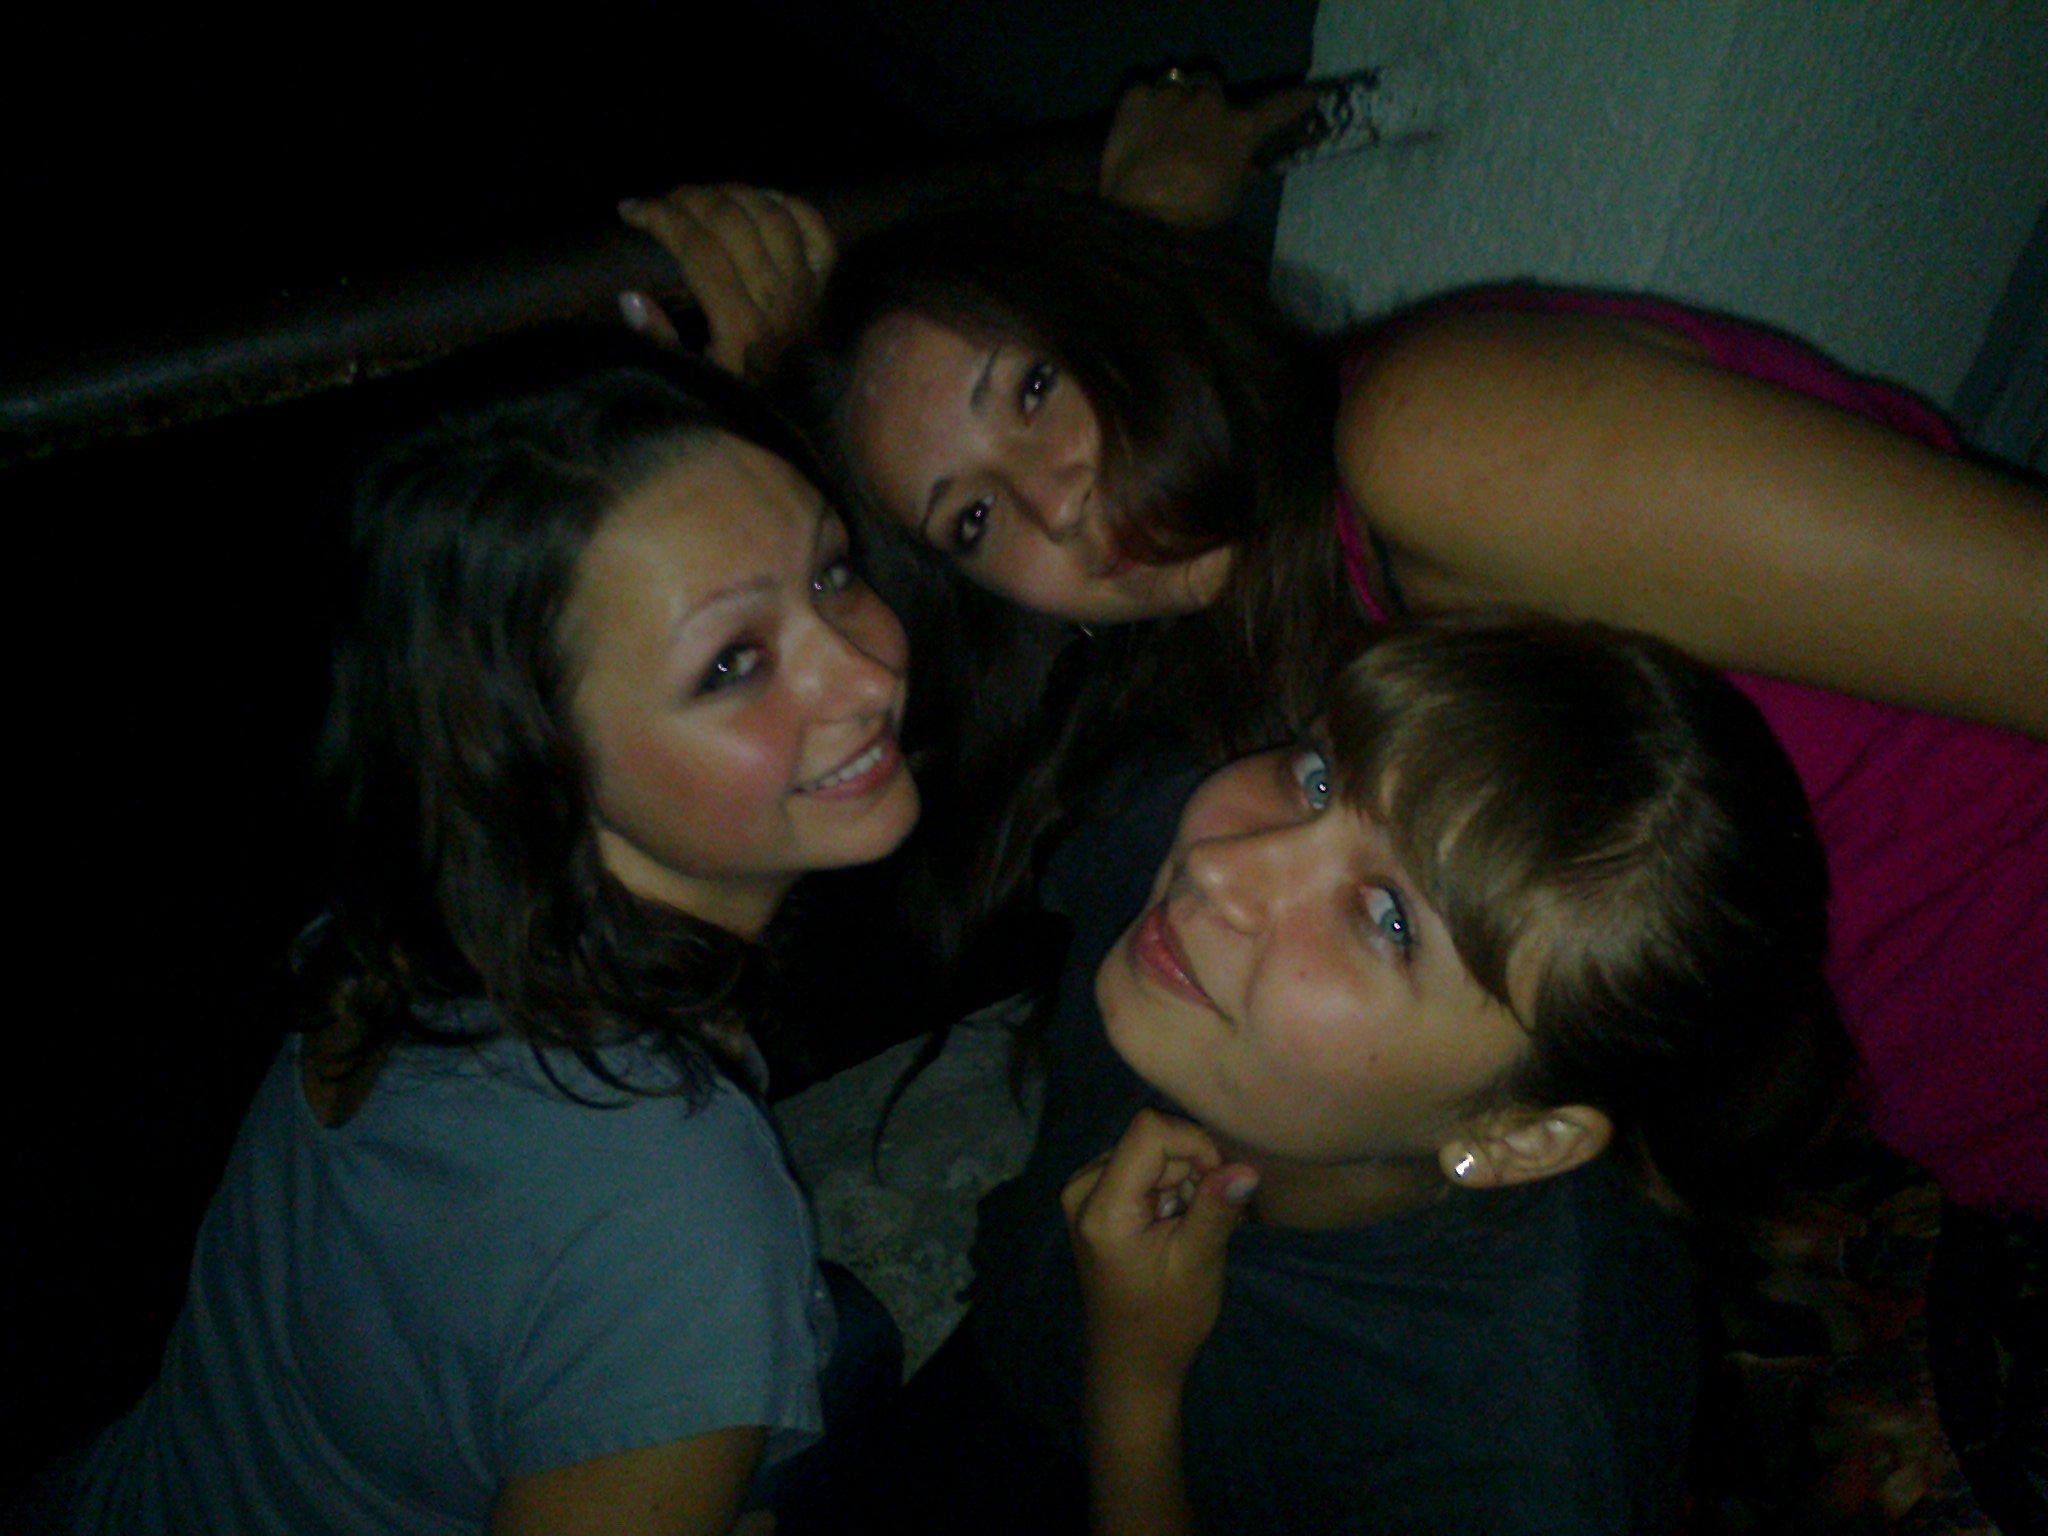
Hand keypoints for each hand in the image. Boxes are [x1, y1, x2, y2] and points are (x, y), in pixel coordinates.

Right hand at [617, 184, 834, 381]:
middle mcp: (778, 300)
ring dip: (732, 193)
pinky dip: (788, 204)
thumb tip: (630, 298)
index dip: (660, 218)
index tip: (629, 209)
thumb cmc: (744, 401)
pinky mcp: (827, 286)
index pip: (698, 249)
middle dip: (688, 198)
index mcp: (741, 326)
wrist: (805, 418)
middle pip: (732, 223)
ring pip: (771, 216)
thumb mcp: (694, 382)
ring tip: (701, 195)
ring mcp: (807, 289)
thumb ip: (660, 342)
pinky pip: (814, 229)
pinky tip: (761, 196)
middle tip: (661, 200)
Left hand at [1061, 1107, 1257, 1393]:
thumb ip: (1216, 1209)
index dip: (1194, 1144)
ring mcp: (1084, 1192)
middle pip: (1152, 1141)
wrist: (1132, 1362)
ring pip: (1151, 1152)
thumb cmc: (1165, 1321)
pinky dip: (1169, 1188)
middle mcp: (1082, 1188)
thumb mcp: (1198, 1263)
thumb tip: (1247, 1168)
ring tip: (1192, 1228)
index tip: (1218, 1185)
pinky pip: (1141, 1167)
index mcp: (1101, 1205)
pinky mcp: (1095, 1198)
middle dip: (1191, 1170)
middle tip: (1207, 1219)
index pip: (1150, 1130)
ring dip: (1183, 1181)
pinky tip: (1176, 1225)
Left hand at [1099, 73, 1318, 228]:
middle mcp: (1211, 101)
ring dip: (1174, 99)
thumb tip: (1246, 166)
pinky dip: (1142, 106)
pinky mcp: (1136, 96)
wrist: (1139, 215)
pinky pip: (1143, 90)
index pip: (1279, 107)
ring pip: (1177, 81)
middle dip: (1205, 100)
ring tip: (1161, 126)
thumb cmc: (1193, 215)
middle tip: (1193, 126)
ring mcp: (1172, 95)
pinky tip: (1136, 129)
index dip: (1298, 100)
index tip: (1315, 91)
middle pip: (1212, 84)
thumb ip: (1238, 174)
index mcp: (1241, 129)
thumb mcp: (1228, 200)